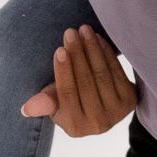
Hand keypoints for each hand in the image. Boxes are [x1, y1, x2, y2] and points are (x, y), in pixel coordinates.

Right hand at [19, 25, 137, 136]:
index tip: (59, 49)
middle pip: (86, 82)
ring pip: (102, 74)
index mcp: (75, 127)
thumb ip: (44, 102)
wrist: (103, 106)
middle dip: (77, 54)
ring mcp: (116, 113)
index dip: (63, 71)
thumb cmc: (71, 101)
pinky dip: (107, 53)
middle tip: (71, 32)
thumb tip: (26, 109)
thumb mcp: (55, 103)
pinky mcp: (130, 100)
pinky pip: (116, 71)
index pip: (67, 94)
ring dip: (92, 49)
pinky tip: (98, 38)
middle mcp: (98, 124)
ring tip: (84, 30)